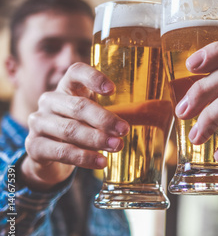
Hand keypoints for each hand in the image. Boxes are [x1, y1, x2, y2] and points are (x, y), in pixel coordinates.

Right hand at [22, 62, 129, 190]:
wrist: (50, 157)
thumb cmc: (82, 128)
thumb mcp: (97, 116)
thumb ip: (121, 110)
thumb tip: (165, 109)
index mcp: (68, 87)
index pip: (76, 72)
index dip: (93, 78)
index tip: (113, 89)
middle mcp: (50, 100)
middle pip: (77, 106)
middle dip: (104, 119)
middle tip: (124, 130)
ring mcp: (39, 122)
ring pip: (70, 130)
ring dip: (96, 139)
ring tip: (118, 147)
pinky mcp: (34, 146)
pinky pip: (60, 151)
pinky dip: (83, 157)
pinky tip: (101, 162)